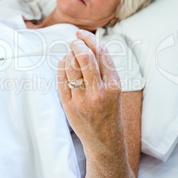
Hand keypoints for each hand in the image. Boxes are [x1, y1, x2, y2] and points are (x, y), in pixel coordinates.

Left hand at [57, 30, 122, 153]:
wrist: (105, 142)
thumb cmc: (110, 113)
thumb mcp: (115, 91)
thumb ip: (105, 71)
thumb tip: (90, 46)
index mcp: (114, 86)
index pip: (101, 54)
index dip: (90, 39)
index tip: (82, 34)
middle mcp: (99, 92)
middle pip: (84, 58)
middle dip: (77, 44)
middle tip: (74, 41)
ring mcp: (83, 99)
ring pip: (71, 67)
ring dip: (68, 55)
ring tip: (70, 54)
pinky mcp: (69, 106)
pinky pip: (61, 80)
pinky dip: (61, 67)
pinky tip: (64, 64)